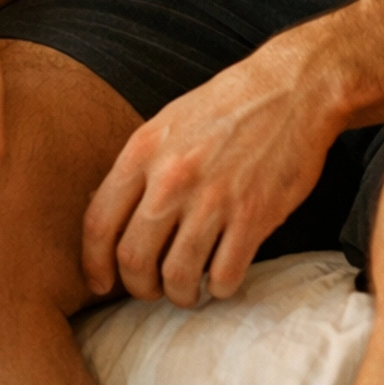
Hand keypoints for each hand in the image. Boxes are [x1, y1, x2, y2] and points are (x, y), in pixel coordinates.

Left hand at [82, 34, 334, 306]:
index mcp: (143, 152)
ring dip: (179, 295)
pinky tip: (221, 279)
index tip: (101, 283)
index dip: (93, 264)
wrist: (290, 89)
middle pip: (134, 259)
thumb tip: (106, 211)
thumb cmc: (226, 107)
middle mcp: (172, 178)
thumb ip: (137, 167)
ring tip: (187, 291)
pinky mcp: (254, 216)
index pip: (99, 224)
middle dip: (138, 287)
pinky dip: (219, 289)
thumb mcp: (166, 124)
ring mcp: (213, 199)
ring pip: (178, 276)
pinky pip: (224, 276)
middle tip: (151, 290)